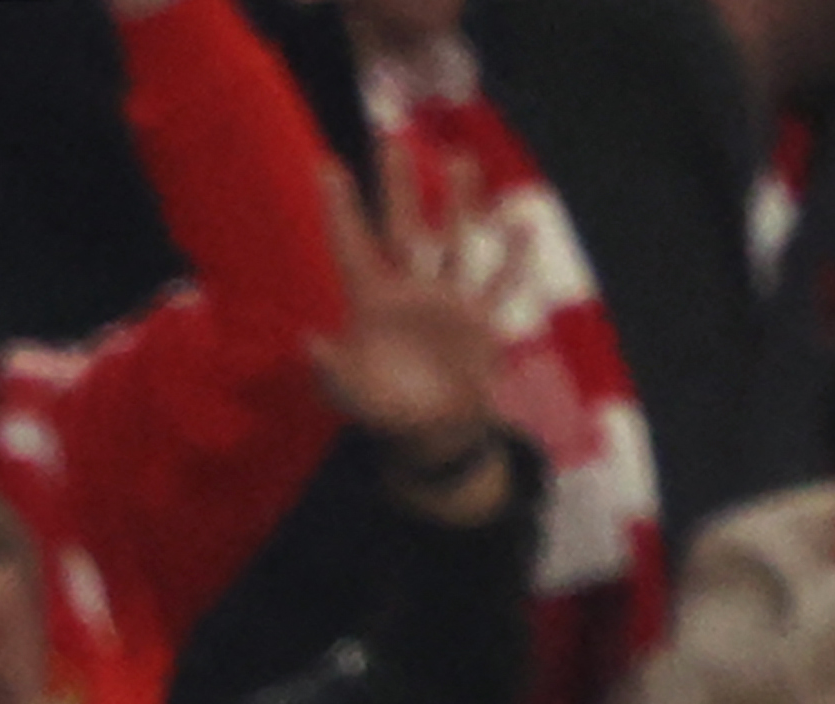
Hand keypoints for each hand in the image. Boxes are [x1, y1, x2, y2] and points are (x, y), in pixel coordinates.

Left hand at [309, 147, 518, 478]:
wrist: (434, 435)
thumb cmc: (385, 412)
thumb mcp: (351, 395)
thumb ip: (331, 369)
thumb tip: (310, 341)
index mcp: (370, 302)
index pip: (352, 244)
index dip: (340, 208)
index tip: (328, 164)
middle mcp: (408, 291)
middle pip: (402, 227)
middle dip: (396, 185)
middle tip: (390, 138)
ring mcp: (445, 302)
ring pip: (452, 242)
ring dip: (457, 203)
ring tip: (461, 160)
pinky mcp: (478, 322)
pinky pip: (498, 283)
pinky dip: (512, 258)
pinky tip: (524, 225)